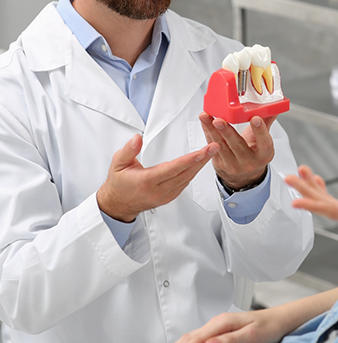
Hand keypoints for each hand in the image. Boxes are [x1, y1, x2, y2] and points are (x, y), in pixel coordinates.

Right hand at [97, 133, 218, 222]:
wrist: (117, 204)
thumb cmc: (118, 183)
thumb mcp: (117, 164)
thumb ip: (129, 150)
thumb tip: (138, 138)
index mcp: (147, 181)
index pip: (172, 169)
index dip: (189, 160)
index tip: (202, 152)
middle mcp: (158, 191)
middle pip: (185, 173)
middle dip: (202, 159)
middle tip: (214, 147)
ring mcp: (165, 196)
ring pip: (187, 178)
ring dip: (200, 165)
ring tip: (211, 151)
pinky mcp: (169, 197)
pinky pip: (185, 183)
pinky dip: (194, 172)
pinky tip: (200, 163)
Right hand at [172, 310, 283, 342]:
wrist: (278, 319)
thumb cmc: (267, 327)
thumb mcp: (251, 336)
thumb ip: (229, 340)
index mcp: (222, 323)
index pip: (195, 340)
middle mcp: (217, 323)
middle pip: (189, 338)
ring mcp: (217, 325)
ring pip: (191, 336)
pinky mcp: (220, 330)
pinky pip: (198, 337)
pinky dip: (187, 342)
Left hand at [199, 112, 276, 189]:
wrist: (244, 175)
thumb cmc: (254, 153)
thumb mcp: (263, 141)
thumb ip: (266, 123)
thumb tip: (274, 107)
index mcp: (263, 155)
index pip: (264, 143)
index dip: (260, 131)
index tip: (255, 118)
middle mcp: (248, 162)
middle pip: (237, 145)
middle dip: (227, 132)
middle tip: (220, 120)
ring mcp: (232, 164)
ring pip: (221, 146)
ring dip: (212, 130)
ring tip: (206, 117)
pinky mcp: (219, 164)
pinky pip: (211, 147)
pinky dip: (207, 132)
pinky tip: (204, 122)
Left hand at [285, 165, 337, 239]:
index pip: (332, 209)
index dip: (312, 203)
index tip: (294, 198)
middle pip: (325, 205)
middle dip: (306, 191)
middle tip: (288, 177)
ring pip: (329, 202)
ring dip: (313, 188)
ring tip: (301, 171)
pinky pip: (337, 201)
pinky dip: (325, 190)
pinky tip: (318, 181)